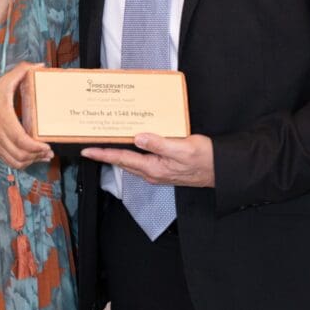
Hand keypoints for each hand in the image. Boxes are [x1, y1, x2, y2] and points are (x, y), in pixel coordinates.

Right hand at [0, 62, 52, 168]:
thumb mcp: (3, 81)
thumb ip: (21, 71)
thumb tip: (39, 65)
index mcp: (4, 120)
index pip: (20, 140)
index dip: (35, 147)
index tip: (46, 146)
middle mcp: (0, 135)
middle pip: (20, 154)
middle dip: (37, 156)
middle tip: (49, 152)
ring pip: (15, 161)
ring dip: (30, 162)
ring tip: (42, 157)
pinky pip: (8, 161)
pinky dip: (20, 163)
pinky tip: (30, 159)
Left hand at [81, 133, 214, 187]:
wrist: (221, 170)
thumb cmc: (205, 160)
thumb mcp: (182, 148)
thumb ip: (159, 143)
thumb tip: (138, 137)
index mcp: (154, 168)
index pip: (122, 159)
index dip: (103, 154)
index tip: (87, 151)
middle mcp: (152, 172)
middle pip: (123, 162)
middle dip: (106, 154)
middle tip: (91, 145)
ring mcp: (158, 172)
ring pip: (132, 162)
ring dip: (118, 153)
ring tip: (106, 143)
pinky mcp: (164, 169)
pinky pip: (142, 160)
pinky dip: (133, 152)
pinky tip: (133, 144)